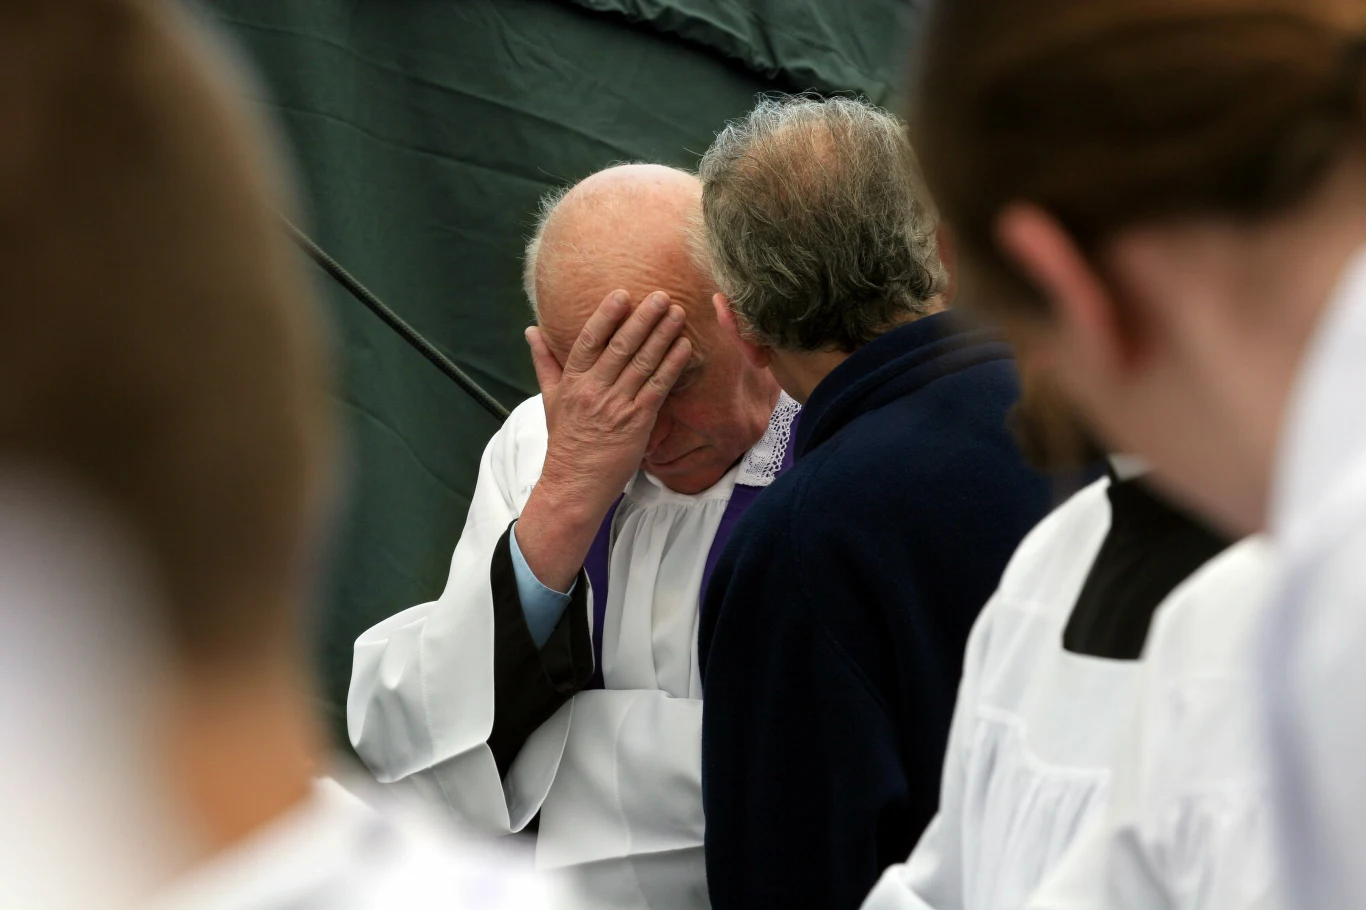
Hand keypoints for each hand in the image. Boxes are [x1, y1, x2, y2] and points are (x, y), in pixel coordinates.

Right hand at [515, 290, 690, 592]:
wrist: (574, 485)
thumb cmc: (565, 441)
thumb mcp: (549, 399)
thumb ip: (545, 362)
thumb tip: (531, 330)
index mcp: (572, 382)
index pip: (588, 340)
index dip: (606, 316)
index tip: (622, 295)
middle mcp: (594, 390)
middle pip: (621, 346)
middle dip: (643, 318)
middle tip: (661, 295)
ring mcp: (616, 406)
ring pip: (642, 363)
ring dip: (662, 336)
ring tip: (677, 312)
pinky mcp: (637, 422)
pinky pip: (657, 388)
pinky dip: (672, 365)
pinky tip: (684, 347)